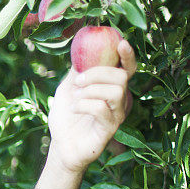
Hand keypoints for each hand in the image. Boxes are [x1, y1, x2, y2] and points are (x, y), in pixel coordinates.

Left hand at [47, 40, 136, 174]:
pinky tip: (74, 108)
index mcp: (111, 88)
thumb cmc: (66, 117)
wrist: (61, 145)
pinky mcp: (110, 129)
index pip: (127, 69)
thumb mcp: (67, 89)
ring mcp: (117, 115)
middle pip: (121, 76)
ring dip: (90, 90)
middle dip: (97, 73)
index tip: (121, 42)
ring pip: (115, 91)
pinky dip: (84, 104)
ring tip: (75, 98)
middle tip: (77, 81)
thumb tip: (81, 50)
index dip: (128, 55)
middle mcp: (120, 100)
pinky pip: (102, 108)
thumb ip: (77, 71)